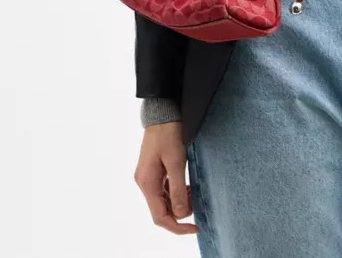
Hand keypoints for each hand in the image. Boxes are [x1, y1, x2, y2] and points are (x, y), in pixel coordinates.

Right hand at [134, 121, 197, 235]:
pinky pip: (164, 190)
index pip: (160, 217)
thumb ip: (177, 189)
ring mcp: (148, 177)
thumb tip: (180, 214)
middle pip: (161, 211)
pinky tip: (186, 187)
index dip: (177, 227)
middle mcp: (145, 183)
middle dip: (179, 213)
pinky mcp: (153, 171)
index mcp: (147, 183)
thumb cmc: (168, 134)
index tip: (194, 227)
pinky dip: (176, 193)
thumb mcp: (176, 162)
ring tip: (193, 193)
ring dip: (178, 202)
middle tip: (197, 204)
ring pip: (163, 201)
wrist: (162, 113)